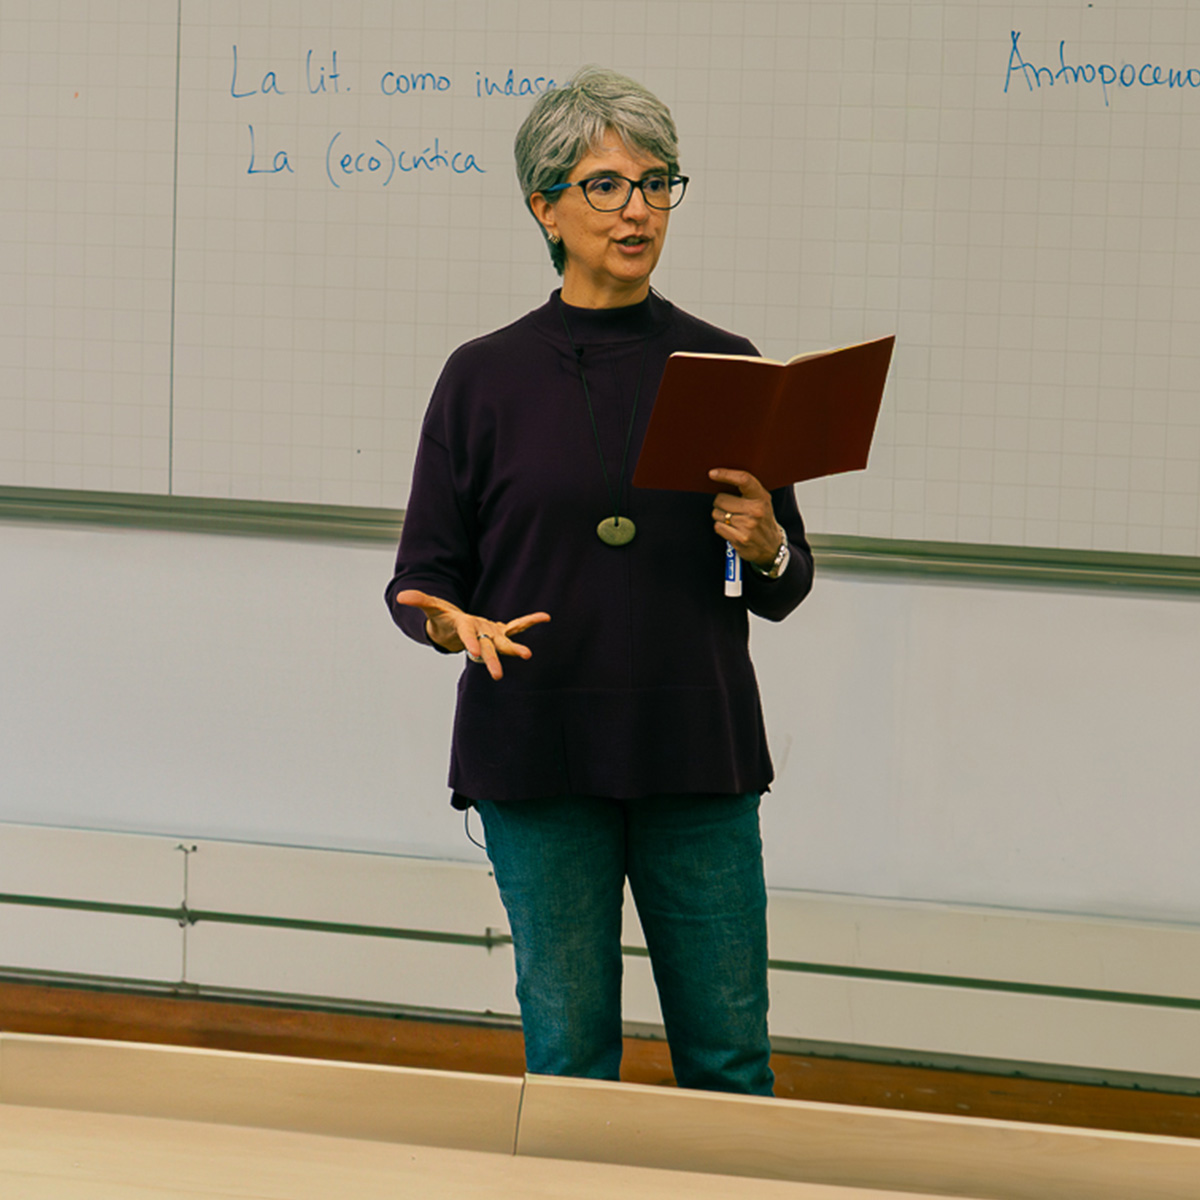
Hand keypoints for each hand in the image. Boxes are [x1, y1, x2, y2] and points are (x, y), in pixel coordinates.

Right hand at [393, 590, 550, 680]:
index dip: (470, 644)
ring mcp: (491, 634)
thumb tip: (401, 596)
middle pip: (487, 649)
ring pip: (504, 643)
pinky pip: (517, 625)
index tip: (475, 653)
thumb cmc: (443, 619)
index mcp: (464, 630)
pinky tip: (545, 617)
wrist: (454, 630)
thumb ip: (420, 601)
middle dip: (492, 661)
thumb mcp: (432, 608)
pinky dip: (530, 622)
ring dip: (516, 649)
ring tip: (528, 655)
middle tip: (498, 676)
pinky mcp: (500, 630)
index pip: (467, 638)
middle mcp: (479, 636)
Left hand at [709, 468, 784, 568]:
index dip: (726, 474)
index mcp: (761, 497)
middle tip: (731, 508)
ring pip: (717, 513)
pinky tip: (732, 529)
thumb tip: (719, 477)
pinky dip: (721, 527)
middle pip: (721, 499)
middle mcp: (756, 510)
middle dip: (721, 503)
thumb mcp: (762, 501)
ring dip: (720, 516)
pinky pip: (717, 527)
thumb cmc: (762, 519)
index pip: (744, 480)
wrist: (771, 546)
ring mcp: (748, 526)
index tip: (712, 474)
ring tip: (733, 520)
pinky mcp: (739, 539)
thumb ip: (747, 489)